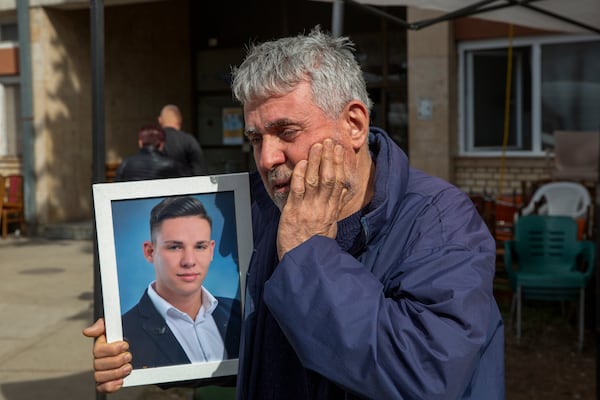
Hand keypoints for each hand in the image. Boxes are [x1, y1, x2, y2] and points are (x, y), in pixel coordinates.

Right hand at [82, 318, 131, 392]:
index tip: (124, 345)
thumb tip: (88, 331)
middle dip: (117, 360)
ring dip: (116, 373)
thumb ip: (102, 325)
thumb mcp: (116, 325)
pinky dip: (110, 386)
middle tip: (128, 356)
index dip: (112, 349)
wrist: (140, 345)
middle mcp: (99, 360)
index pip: (98, 350)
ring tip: (128, 367)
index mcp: (100, 346)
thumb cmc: (124, 336)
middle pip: (99, 364)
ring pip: (100, 376)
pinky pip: (102, 387)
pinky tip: (120, 381)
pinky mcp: (108, 381)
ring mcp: (103, 371)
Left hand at [277, 138, 346, 258]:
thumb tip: (342, 193)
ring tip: (317, 146)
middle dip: (330, 158)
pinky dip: (299, 175)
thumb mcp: (331, 225)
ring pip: (314, 181)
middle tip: (330, 141)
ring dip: (316, 162)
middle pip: (329, 178)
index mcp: (331, 210)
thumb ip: (335, 207)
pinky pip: (297, 190)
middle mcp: (322, 208)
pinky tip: (300, 163)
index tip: (340, 151)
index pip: (339, 183)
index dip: (340, 164)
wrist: (304, 261)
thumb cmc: (315, 245)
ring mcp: (308, 209)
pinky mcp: (293, 212)